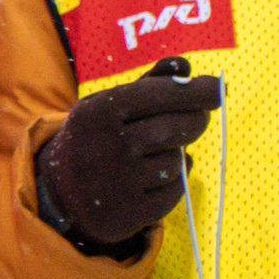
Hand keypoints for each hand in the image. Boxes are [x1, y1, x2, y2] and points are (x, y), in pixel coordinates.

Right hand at [37, 54, 221, 248]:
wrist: (59, 192)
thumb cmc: (94, 139)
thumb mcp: (107, 107)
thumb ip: (148, 85)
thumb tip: (186, 66)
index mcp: (97, 112)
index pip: (160, 95)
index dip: (196, 91)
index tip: (219, 88)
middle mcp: (106, 146)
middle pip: (177, 127)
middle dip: (196, 120)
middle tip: (200, 117)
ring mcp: (117, 182)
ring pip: (177, 160)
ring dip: (177, 154)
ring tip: (157, 153)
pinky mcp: (129, 212)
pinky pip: (174, 191)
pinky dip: (173, 181)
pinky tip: (154, 176)